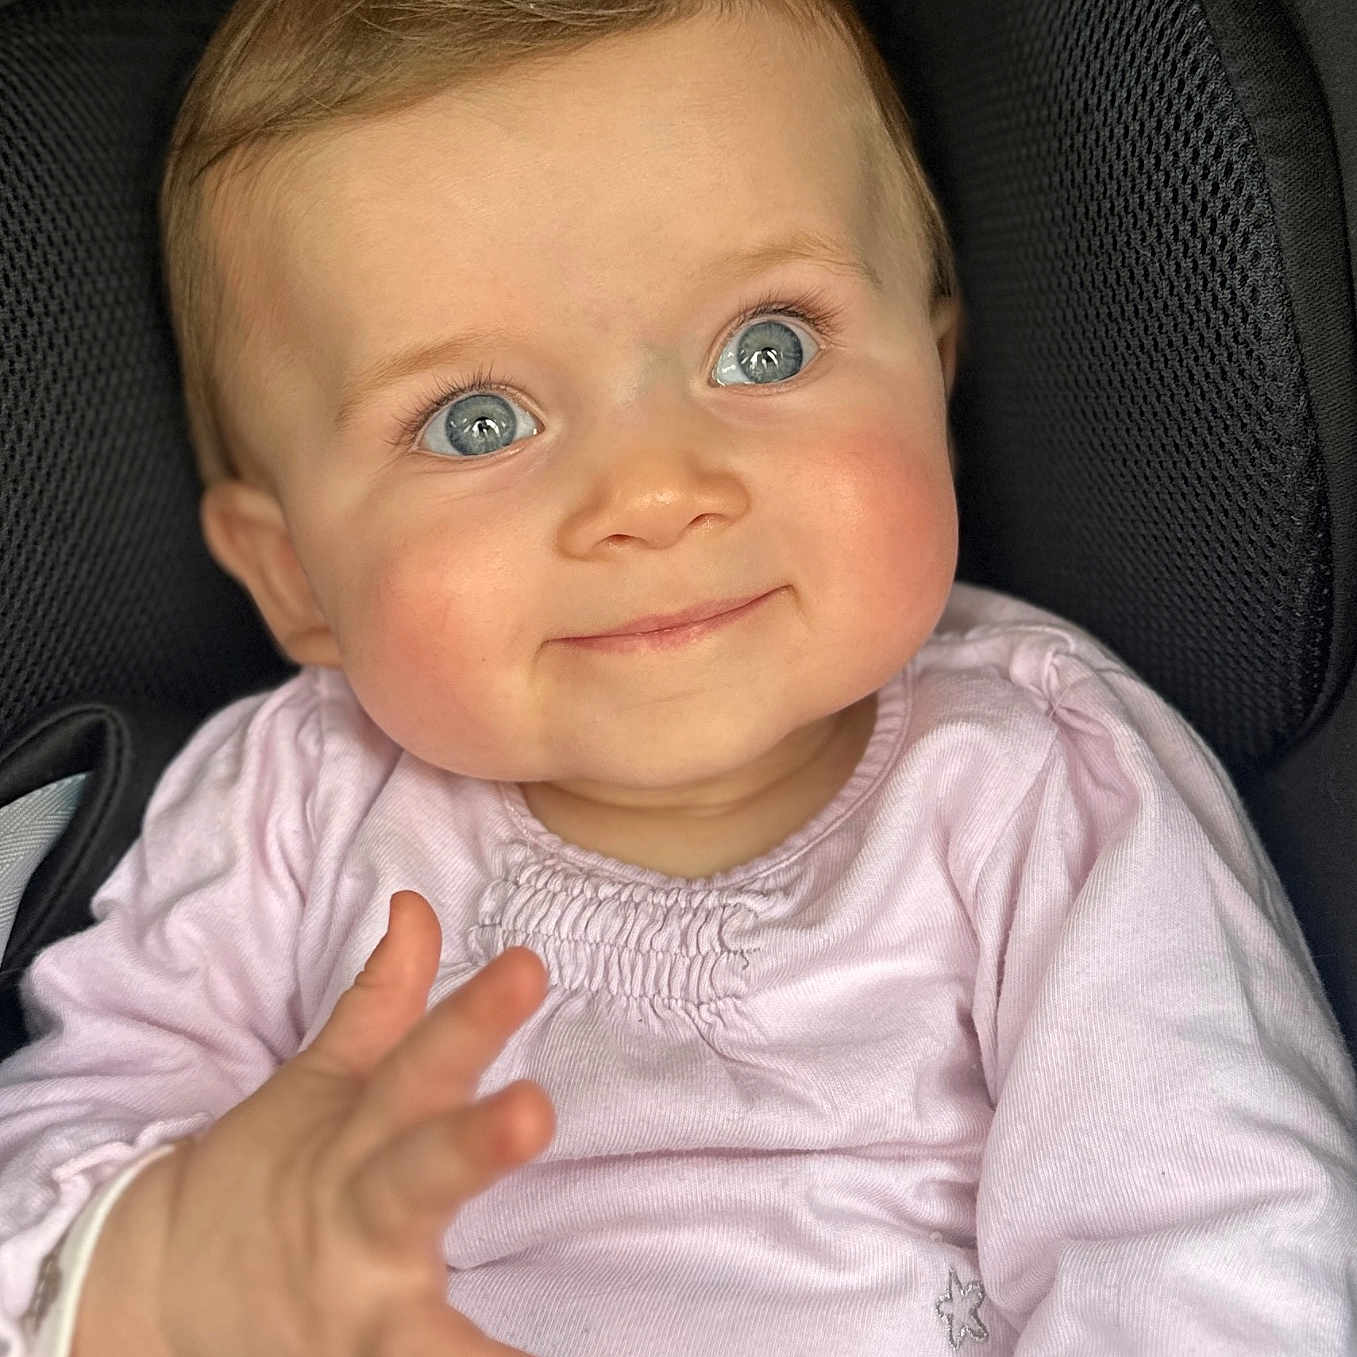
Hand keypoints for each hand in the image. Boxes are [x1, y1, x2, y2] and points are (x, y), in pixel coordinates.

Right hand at [103, 889, 554, 1356]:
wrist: (164, 1286)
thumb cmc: (269, 1168)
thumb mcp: (321, 1081)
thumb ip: (382, 1000)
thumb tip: (418, 903)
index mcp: (356, 1132)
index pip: (419, 1057)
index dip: (471, 1013)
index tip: (527, 966)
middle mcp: (359, 1214)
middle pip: (419, 1171)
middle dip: (473, 1143)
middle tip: (534, 1111)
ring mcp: (359, 1309)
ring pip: (418, 1326)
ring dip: (470, 1344)